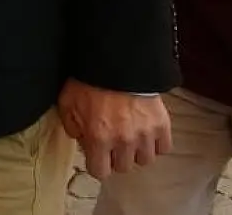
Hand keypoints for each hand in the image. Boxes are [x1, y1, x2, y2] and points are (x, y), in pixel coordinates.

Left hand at [57, 79, 171, 178]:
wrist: (116, 60)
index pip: (100, 172)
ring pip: (145, 160)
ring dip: (137, 151)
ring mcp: (145, 134)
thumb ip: (72, 127)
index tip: (97, 155)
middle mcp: (123, 141)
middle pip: (124, 167)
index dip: (97, 164)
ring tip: (131, 136)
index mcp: (98, 138)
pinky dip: (156, 142)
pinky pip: (164, 147)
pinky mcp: (162, 124)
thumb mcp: (67, 103)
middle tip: (113, 142)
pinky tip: (146, 132)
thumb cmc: (89, 80)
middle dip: (116, 157)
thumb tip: (82, 140)